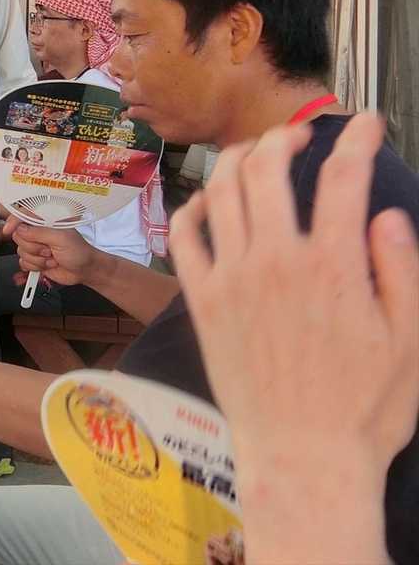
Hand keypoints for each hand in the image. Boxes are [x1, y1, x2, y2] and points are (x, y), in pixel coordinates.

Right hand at [5, 217, 98, 286]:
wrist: (84, 270)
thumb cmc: (79, 252)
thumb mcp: (61, 238)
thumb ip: (39, 232)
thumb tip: (20, 229)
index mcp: (45, 220)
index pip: (23, 215)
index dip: (14, 221)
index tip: (8, 229)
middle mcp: (38, 232)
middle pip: (18, 237)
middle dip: (34, 247)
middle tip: (49, 249)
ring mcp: (35, 246)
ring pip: (21, 252)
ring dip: (37, 259)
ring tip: (52, 258)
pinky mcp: (34, 259)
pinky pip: (23, 263)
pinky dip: (35, 267)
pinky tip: (47, 265)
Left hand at [171, 113, 418, 486]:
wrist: (302, 458)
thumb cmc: (365, 409)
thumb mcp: (411, 342)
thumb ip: (402, 270)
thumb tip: (386, 215)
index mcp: (334, 267)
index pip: (344, 178)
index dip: (358, 139)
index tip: (367, 123)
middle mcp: (275, 261)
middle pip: (268, 168)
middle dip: (285, 137)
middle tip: (301, 136)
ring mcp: (230, 278)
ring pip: (223, 191)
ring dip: (240, 160)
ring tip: (258, 155)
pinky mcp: (200, 300)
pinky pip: (185, 234)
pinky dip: (196, 206)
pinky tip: (212, 200)